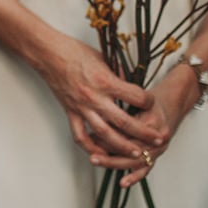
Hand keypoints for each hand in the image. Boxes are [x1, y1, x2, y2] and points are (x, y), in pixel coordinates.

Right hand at [37, 35, 161, 158]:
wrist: (48, 54)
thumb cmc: (74, 52)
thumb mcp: (103, 58)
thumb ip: (118, 74)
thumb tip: (131, 83)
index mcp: (105, 81)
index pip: (136, 97)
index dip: (148, 101)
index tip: (152, 103)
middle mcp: (95, 97)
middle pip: (124, 121)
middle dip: (144, 132)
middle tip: (158, 140)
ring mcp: (82, 107)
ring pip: (105, 134)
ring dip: (122, 146)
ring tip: (136, 153)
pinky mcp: (70, 112)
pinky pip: (80, 136)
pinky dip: (91, 148)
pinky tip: (101, 155)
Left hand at [88, 64, 199, 185]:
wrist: (174, 102)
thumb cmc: (153, 100)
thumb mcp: (138, 99)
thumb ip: (121, 108)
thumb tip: (97, 117)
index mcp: (152, 120)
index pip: (127, 132)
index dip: (108, 134)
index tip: (91, 134)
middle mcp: (157, 137)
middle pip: (131, 148)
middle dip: (108, 151)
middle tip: (91, 151)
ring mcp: (159, 148)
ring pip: (135, 160)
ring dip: (114, 163)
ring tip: (97, 161)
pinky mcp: (157, 155)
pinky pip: (146, 169)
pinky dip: (134, 177)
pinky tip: (123, 182)